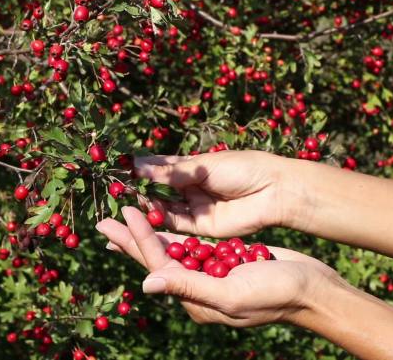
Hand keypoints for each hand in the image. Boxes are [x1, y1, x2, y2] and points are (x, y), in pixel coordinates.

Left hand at [96, 207, 339, 327]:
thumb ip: (188, 286)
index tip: (123, 212)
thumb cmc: (276, 293)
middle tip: (102, 223)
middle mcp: (197, 288)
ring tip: (126, 219)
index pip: (158, 265)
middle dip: (130, 239)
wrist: (313, 290)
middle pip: (156, 259)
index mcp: (195, 298)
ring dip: (148, 233)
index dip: (139, 238)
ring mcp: (210, 275)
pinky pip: (191, 245)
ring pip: (171, 250)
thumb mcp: (231, 293)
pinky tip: (162, 222)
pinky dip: (173, 231)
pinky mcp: (223, 261)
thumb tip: (145, 285)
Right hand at [135, 151, 303, 236]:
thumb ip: (173, 172)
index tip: (121, 167)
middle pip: (159, 188)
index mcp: (193, 166)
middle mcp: (190, 187)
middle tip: (119, 188)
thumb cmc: (242, 169)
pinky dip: (161, 218)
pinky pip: (176, 223)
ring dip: (148, 204)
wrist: (273, 191)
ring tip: (129, 200)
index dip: (142, 167)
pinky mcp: (201, 226)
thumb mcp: (204, 167)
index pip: (161, 166)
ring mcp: (195, 206)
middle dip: (140, 188)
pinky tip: (146, 212)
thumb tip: (138, 166)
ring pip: (165, 207)